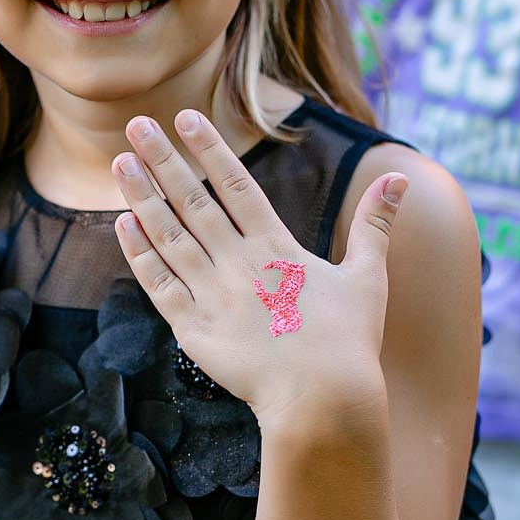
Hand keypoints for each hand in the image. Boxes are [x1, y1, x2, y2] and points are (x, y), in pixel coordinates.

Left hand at [112, 110, 407, 430]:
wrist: (322, 401)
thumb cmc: (349, 343)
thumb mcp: (368, 277)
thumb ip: (375, 225)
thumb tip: (399, 181)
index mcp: (277, 248)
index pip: (237, 186)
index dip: (210, 150)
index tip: (185, 118)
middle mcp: (239, 264)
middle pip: (193, 202)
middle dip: (163, 161)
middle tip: (136, 126)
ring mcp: (213, 295)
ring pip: (169, 237)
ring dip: (142, 198)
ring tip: (120, 163)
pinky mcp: (194, 330)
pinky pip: (159, 284)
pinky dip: (139, 254)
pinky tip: (123, 225)